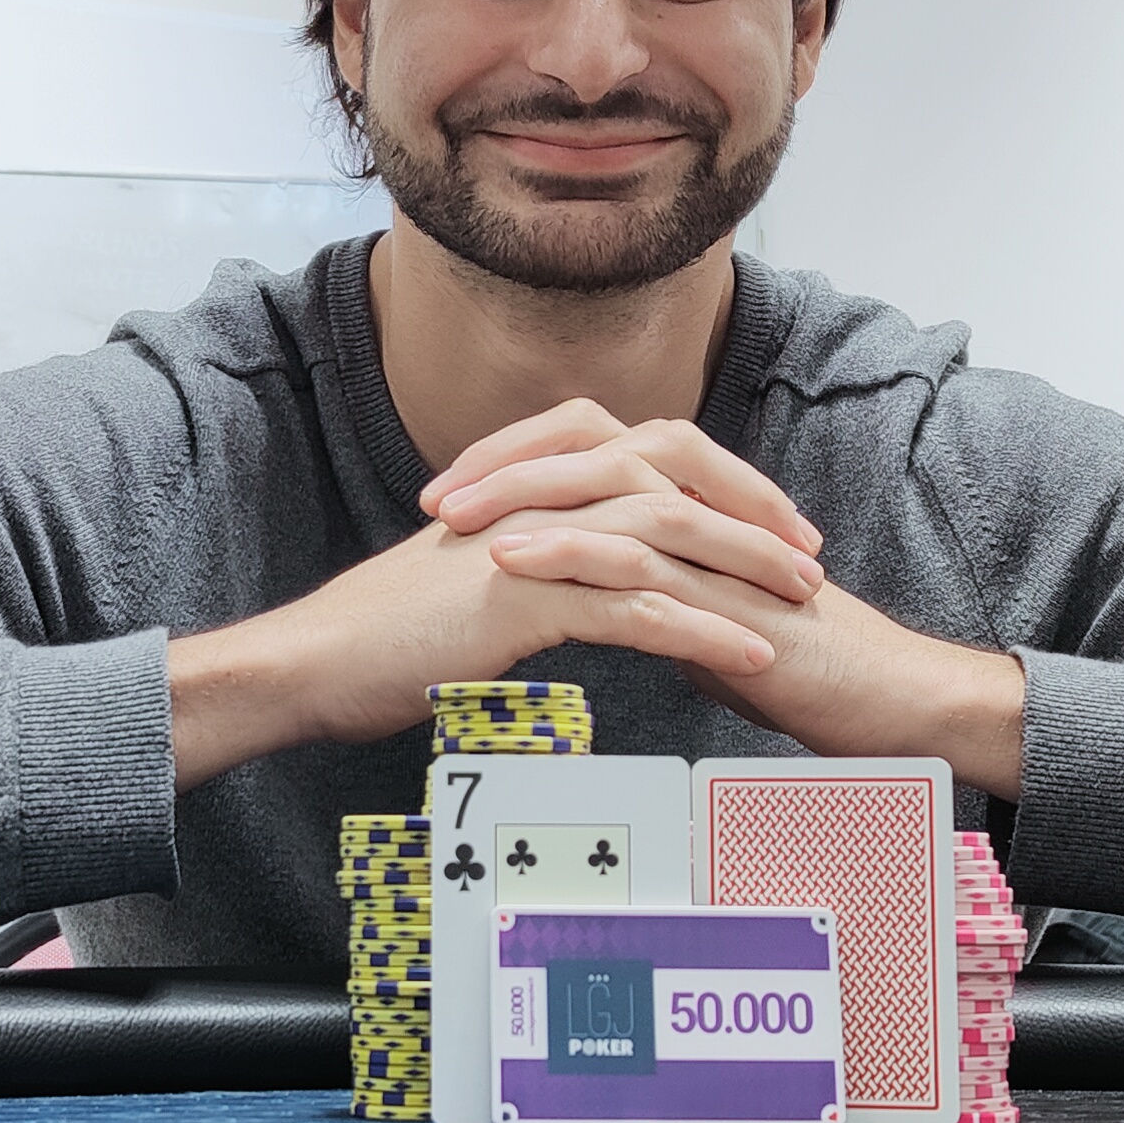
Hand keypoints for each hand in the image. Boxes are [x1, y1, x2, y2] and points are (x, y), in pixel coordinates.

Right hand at [168, 419, 818, 783]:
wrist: (314, 662)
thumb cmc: (381, 639)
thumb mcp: (468, 588)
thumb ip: (527, 573)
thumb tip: (575, 592)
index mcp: (530, 489)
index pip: (644, 460)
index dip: (714, 487)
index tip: (767, 524)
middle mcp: (538, 498)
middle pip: (670, 480)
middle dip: (750, 513)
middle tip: (810, 552)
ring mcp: (532, 541)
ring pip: (665, 536)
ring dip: (744, 568)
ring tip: (803, 600)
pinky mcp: (525, 597)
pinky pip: (635, 607)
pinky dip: (703, 631)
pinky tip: (750, 656)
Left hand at [433, 403, 1025, 801]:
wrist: (884, 701)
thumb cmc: (806, 668)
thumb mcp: (708, 626)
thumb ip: (658, 605)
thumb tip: (605, 613)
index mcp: (692, 506)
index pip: (592, 450)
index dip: (522, 462)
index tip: (457, 493)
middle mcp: (700, 506)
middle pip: (589, 447)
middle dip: (505, 466)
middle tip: (435, 493)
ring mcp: (714, 541)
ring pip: (605, 488)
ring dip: (520, 499)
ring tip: (452, 517)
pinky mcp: (722, 587)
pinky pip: (635, 553)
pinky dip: (565, 549)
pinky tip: (508, 560)